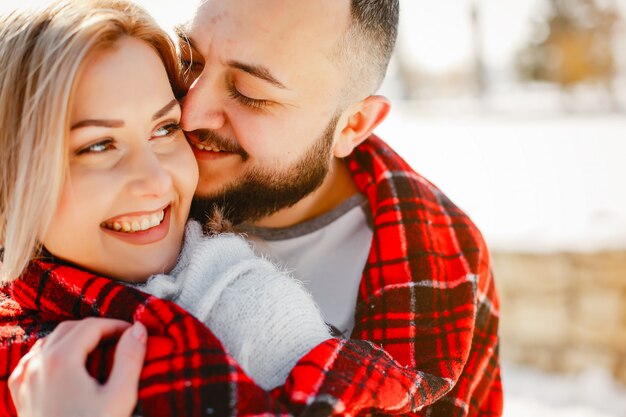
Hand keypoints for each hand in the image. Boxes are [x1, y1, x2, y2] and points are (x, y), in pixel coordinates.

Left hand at [9, 318, 146, 416]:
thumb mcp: (119, 396)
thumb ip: (130, 358)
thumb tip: (138, 329)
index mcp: (61, 360)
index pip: (91, 326)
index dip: (115, 326)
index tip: (133, 334)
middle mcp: (38, 364)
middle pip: (69, 329)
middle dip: (96, 330)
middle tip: (120, 340)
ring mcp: (25, 379)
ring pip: (49, 342)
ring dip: (74, 339)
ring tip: (98, 350)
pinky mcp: (20, 395)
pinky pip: (32, 361)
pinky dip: (51, 354)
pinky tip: (63, 364)